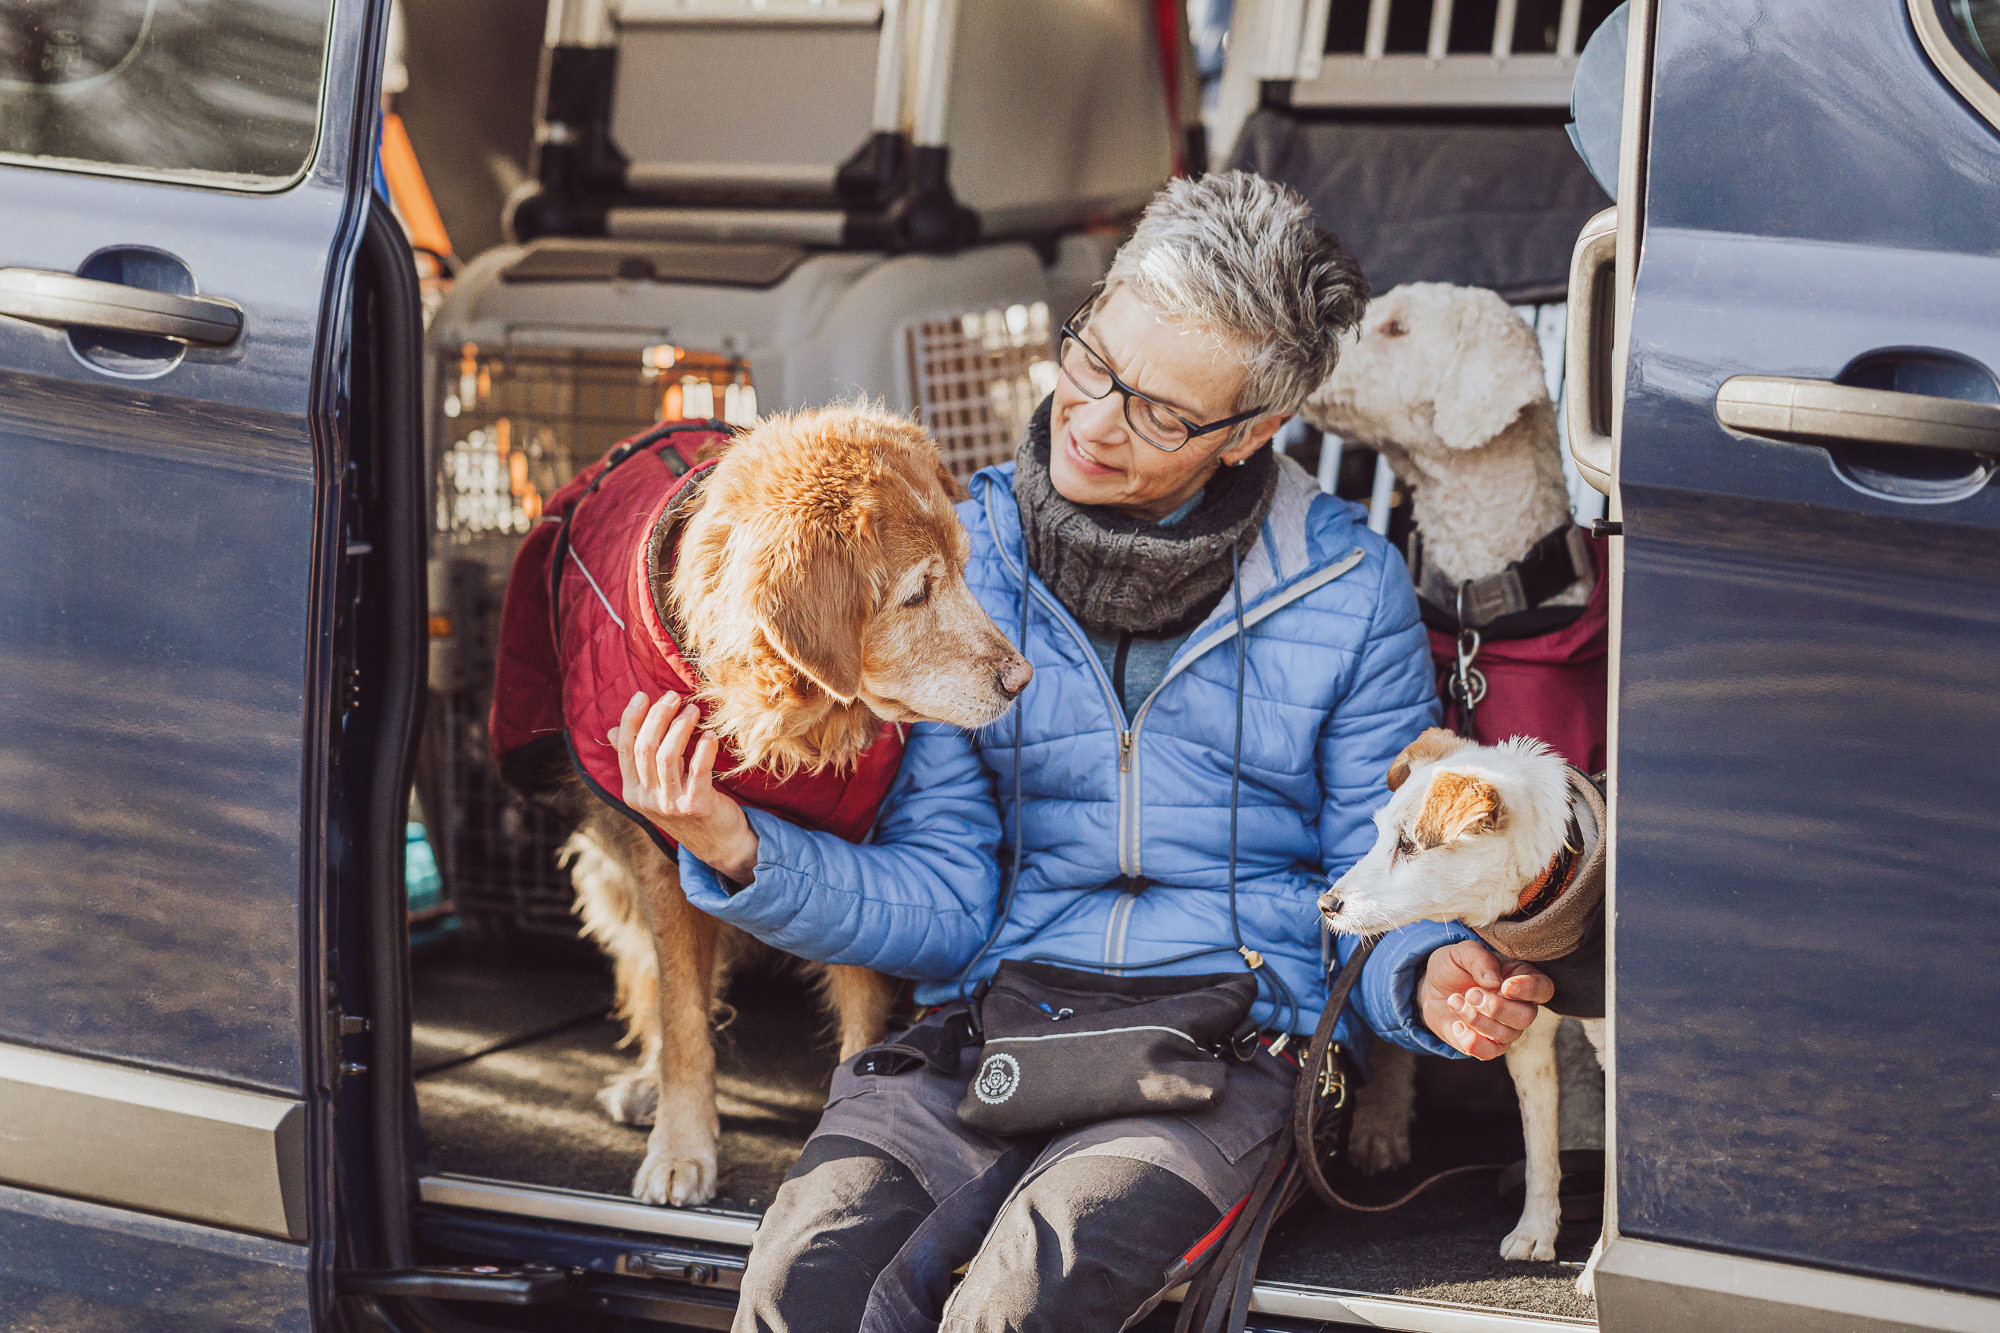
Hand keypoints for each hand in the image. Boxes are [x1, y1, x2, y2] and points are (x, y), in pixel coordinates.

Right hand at [611, 691, 758, 883]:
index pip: (625, 749)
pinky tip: (711, 735)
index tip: (642, 695)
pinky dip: (705, 748)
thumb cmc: (687, 806)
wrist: (719, 844)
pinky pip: (699, 770)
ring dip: (681, 727)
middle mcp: (647, 800)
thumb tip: (612, 730)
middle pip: (645, 748)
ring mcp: (670, 805)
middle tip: (673, 697)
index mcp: (632, 792)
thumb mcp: (656, 787)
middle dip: (658, 716)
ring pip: (668, 755)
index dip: (631, 719)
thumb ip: (638, 761)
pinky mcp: (696, 806)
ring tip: (693, 710)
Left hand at [1417, 940, 1552, 1060]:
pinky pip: (1489, 1053)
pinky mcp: (1488, 1045)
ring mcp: (1506, 1028)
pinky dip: (1471, 1042)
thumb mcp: (1462, 952)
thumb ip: (1479, 960)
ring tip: (1454, 1001)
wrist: (1433, 988)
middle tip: (1470, 994)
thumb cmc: (1455, 966)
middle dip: (1496, 1008)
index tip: (1505, 986)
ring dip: (1476, 1019)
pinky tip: (1456, 1025)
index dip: (1528, 989)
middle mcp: (1521, 1006)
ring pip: (1505, 1035)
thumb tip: (1494, 981)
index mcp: (1522, 977)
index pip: (1542, 988)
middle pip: (1526, 1016)